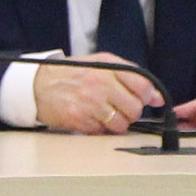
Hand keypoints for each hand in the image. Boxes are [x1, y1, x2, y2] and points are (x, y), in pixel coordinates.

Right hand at [32, 53, 162, 134]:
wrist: (37, 85)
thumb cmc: (71, 75)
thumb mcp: (99, 64)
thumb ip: (129, 75)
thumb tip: (157, 98)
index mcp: (106, 68)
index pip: (143, 85)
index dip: (148, 96)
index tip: (145, 100)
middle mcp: (99, 84)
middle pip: (134, 109)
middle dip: (130, 112)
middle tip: (119, 108)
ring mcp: (89, 103)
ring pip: (121, 124)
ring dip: (116, 123)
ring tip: (104, 114)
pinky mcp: (79, 119)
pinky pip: (103, 131)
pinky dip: (99, 128)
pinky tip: (90, 117)